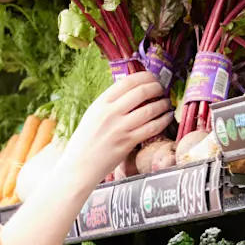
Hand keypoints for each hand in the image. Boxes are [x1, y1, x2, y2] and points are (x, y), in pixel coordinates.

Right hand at [59, 72, 172, 190]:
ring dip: (163, 104)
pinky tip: (166, 118)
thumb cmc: (84, 144)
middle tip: (162, 89)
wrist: (78, 168)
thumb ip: (108, 105)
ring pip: (149, 109)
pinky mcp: (127, 143)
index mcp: (100, 104)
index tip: (152, 78)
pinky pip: (151, 128)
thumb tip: (129, 94)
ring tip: (166, 103)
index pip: (126, 82)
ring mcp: (119, 129)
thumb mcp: (91, 117)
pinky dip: (163, 120)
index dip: (144, 76)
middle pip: (141, 92)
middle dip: (156, 87)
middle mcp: (110, 113)